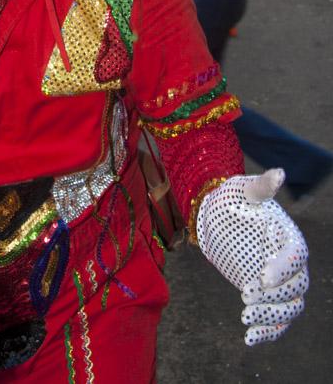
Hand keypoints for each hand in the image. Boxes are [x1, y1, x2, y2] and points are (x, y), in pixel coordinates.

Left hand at [196, 169, 308, 345]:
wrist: (216, 215)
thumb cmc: (232, 198)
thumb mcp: (243, 190)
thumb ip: (261, 186)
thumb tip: (278, 173)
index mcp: (287, 235)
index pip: (297, 255)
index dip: (284, 268)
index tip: (262, 276)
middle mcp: (287, 261)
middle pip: (297, 287)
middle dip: (275, 296)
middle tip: (246, 294)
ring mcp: (277, 281)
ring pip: (289, 308)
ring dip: (271, 317)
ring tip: (245, 317)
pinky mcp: (264, 294)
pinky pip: (275, 320)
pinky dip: (267, 332)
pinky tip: (248, 338)